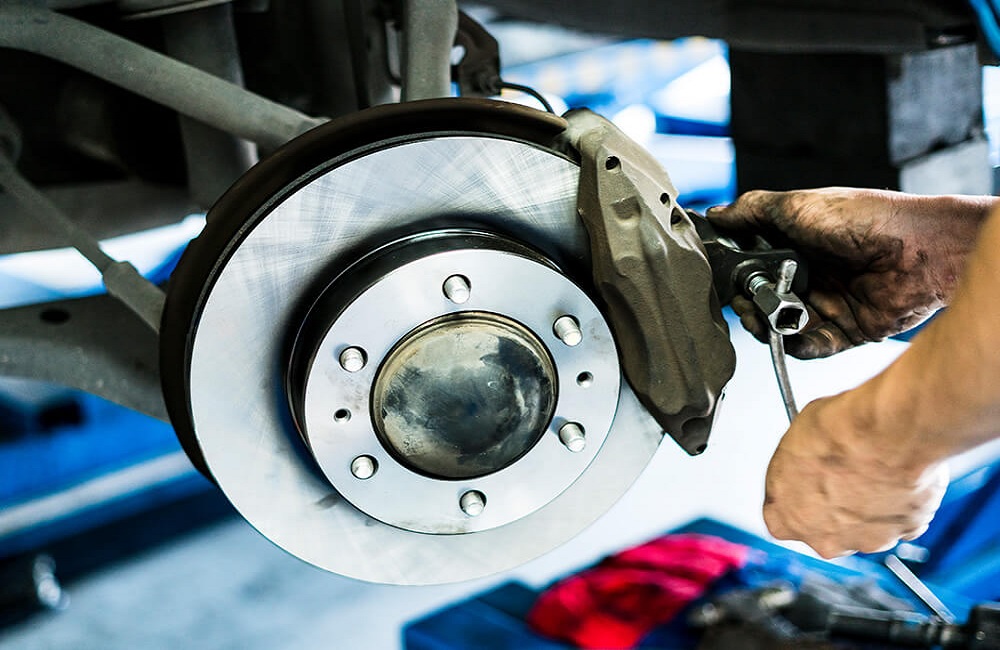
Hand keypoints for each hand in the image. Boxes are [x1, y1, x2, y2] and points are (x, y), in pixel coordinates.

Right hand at [707, 188, 973, 357]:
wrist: (918, 249)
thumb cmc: (862, 219)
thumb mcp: (796, 206)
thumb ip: (751, 211)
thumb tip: (715, 216)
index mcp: (796, 245)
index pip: (753, 267)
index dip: (737, 276)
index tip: (725, 281)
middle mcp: (811, 275)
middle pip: (763, 300)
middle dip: (748, 305)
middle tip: (747, 303)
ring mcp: (829, 304)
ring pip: (783, 327)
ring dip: (769, 327)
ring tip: (770, 319)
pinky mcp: (848, 331)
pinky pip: (813, 347)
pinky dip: (799, 346)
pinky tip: (793, 336)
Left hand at [763, 391, 948, 557]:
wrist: (887, 432)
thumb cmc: (837, 433)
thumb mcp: (793, 441)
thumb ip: (796, 467)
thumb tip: (805, 458)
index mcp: (787, 519)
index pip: (781, 517)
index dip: (794, 496)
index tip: (802, 478)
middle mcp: (826, 539)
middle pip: (824, 527)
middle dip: (832, 504)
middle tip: (841, 472)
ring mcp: (868, 539)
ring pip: (864, 525)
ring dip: (867, 504)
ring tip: (872, 468)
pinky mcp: (906, 531)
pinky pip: (899, 518)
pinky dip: (898, 501)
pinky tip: (896, 474)